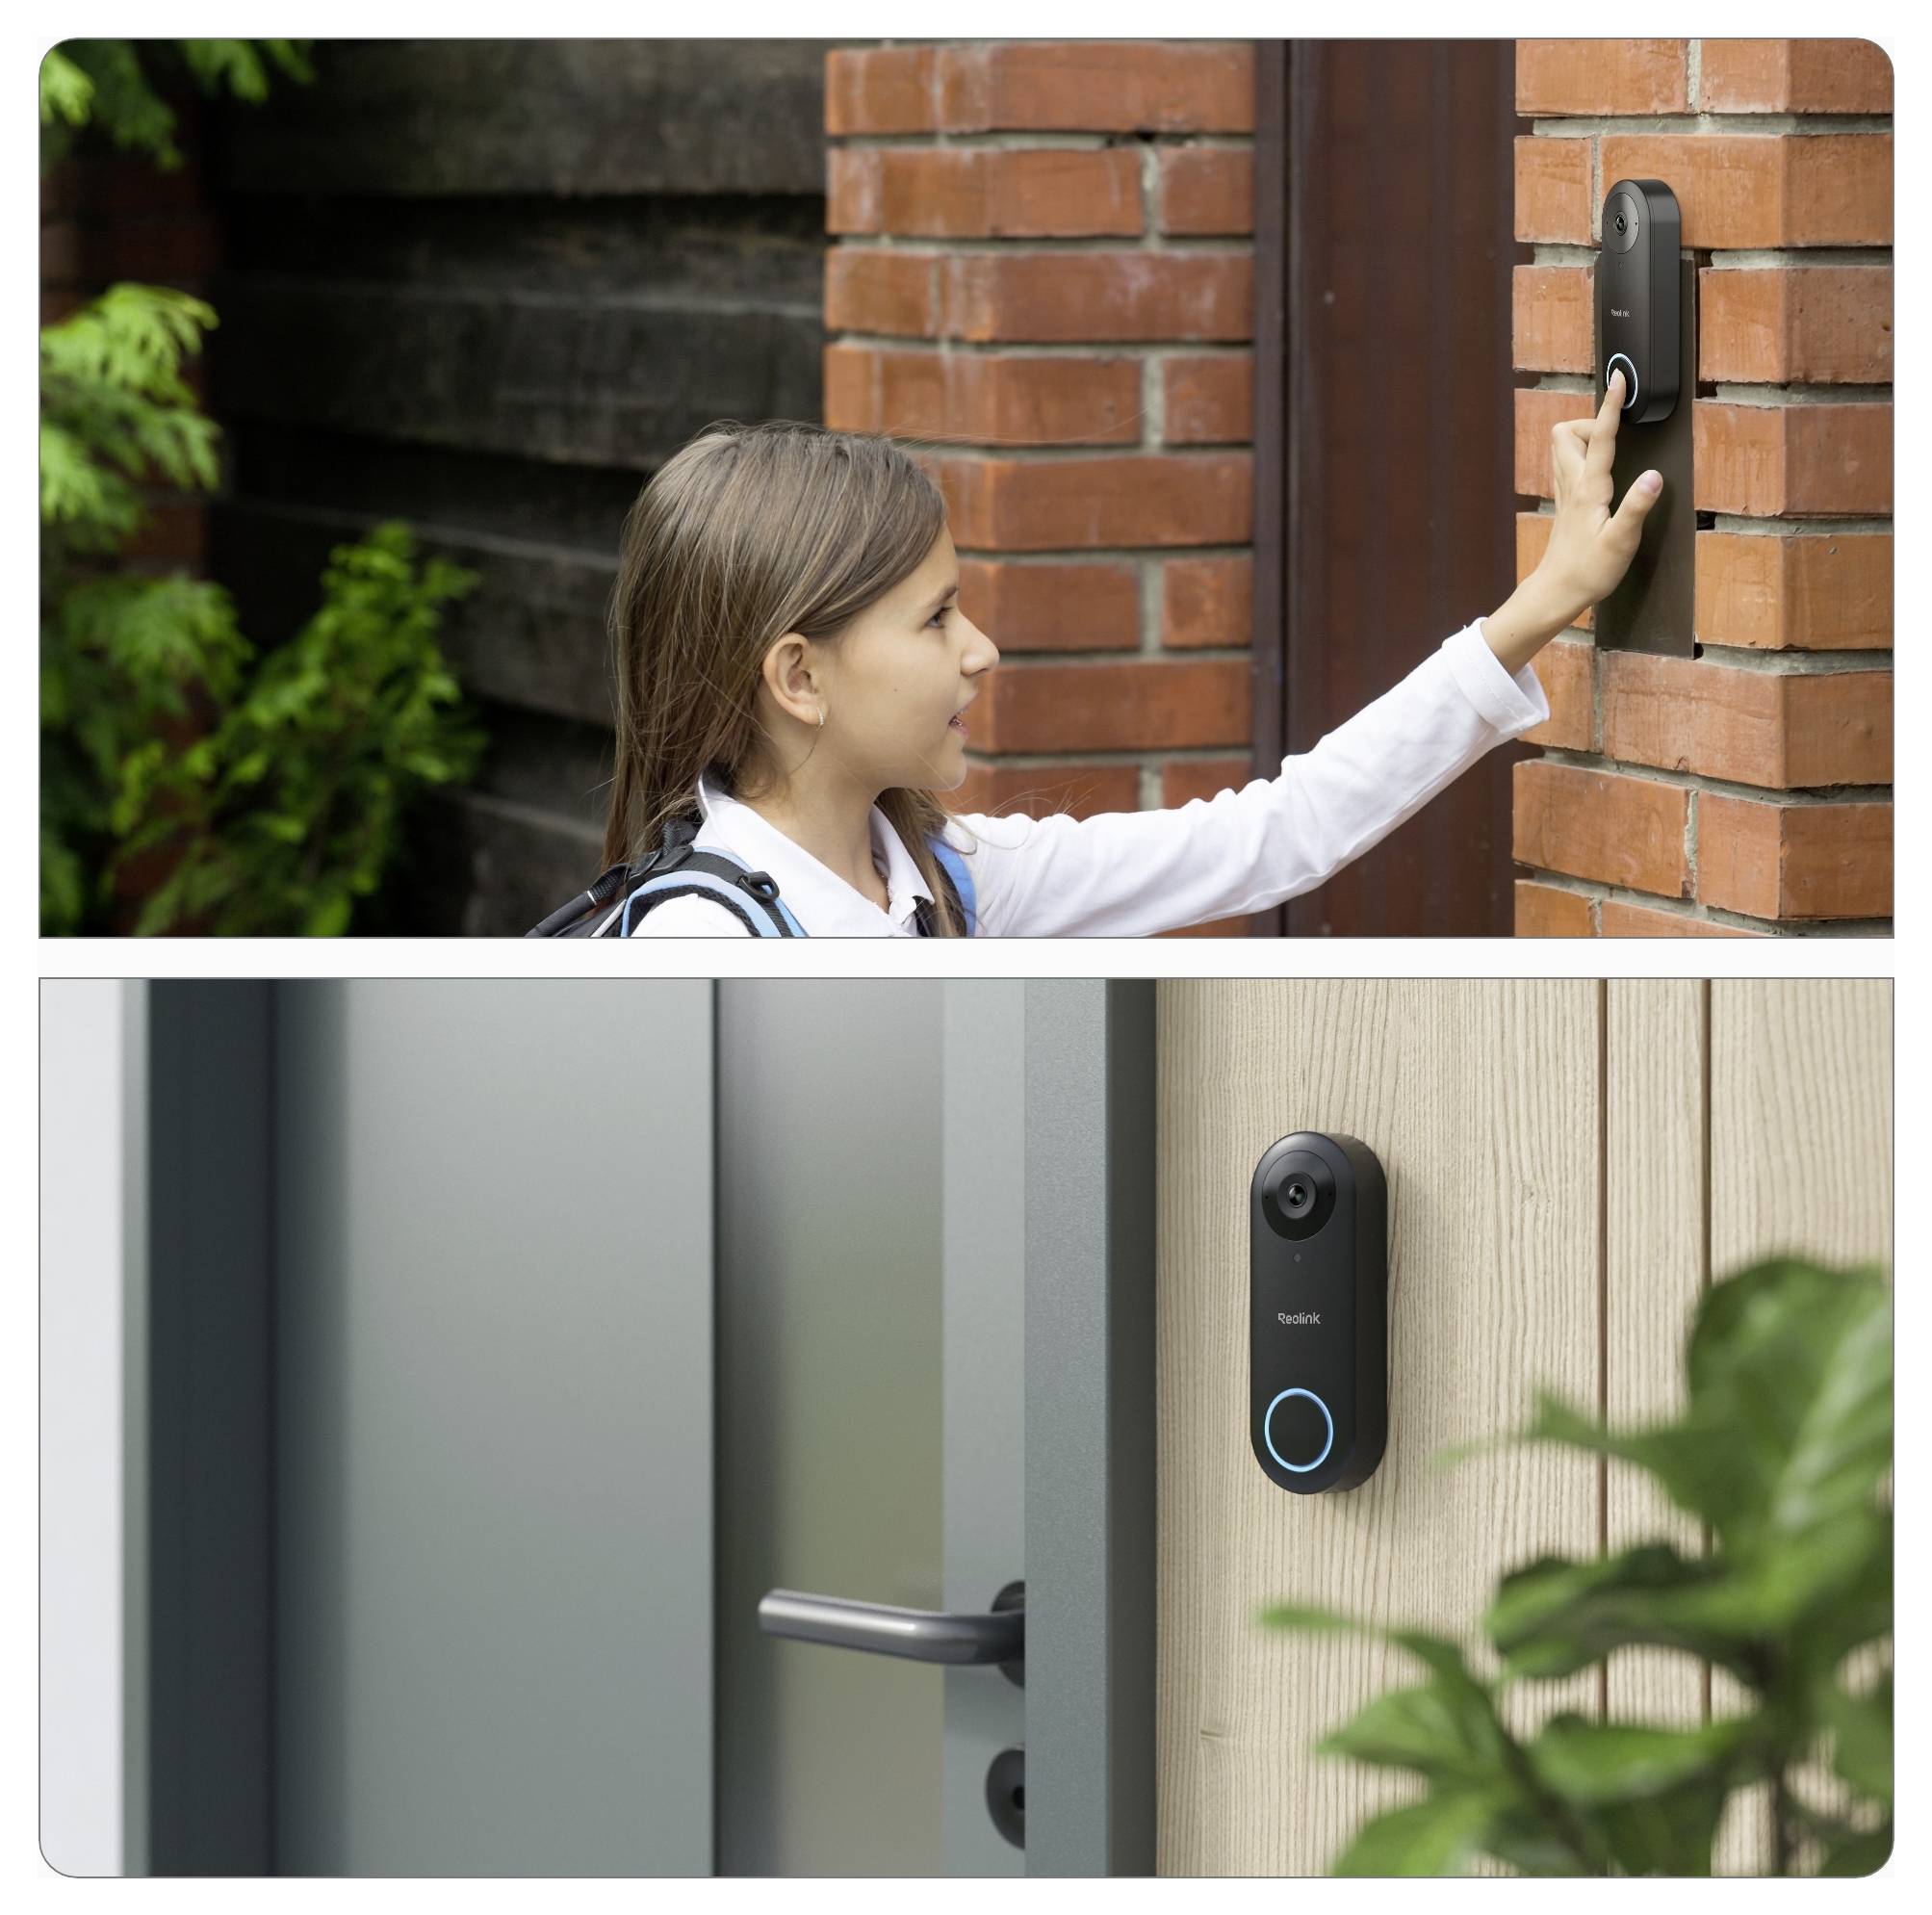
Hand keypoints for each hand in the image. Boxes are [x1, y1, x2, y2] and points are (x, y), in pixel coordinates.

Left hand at [1482, 368, 1664, 673]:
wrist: (1557, 592)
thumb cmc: (1589, 571)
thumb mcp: (1620, 542)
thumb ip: (1637, 507)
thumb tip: (1654, 477)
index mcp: (1589, 489)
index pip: (1601, 438)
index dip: (1611, 406)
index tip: (1619, 379)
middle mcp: (1572, 485)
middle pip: (1566, 432)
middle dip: (1591, 422)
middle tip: (1619, 436)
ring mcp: (1565, 493)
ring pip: (1562, 447)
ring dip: (1585, 437)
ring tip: (1614, 450)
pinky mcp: (1566, 503)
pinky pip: (1567, 464)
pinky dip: (1583, 454)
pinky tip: (1600, 469)